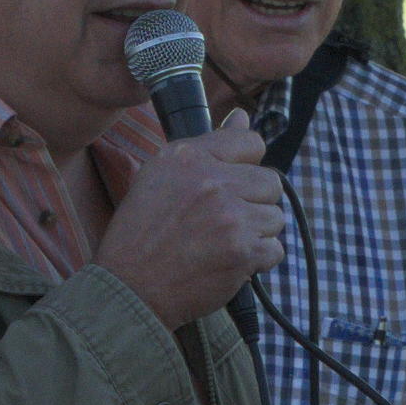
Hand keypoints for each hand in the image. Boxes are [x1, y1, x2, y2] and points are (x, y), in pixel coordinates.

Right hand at [98, 108, 286, 330]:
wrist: (129, 287)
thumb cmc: (141, 233)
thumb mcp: (160, 175)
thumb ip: (207, 146)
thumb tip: (243, 116)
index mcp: (188, 156)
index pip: (251, 142)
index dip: (247, 166)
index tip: (233, 185)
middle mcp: (211, 181)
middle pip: (271, 182)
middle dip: (254, 203)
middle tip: (223, 222)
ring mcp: (230, 217)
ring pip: (276, 218)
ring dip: (256, 234)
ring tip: (222, 244)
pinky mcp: (243, 251)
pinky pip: (275, 250)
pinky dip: (256, 261)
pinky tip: (226, 263)